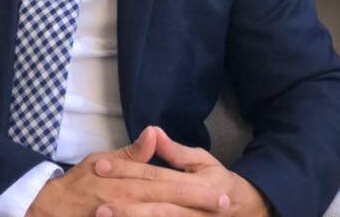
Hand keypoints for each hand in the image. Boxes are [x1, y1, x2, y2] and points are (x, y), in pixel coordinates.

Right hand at [26, 127, 230, 216]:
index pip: (164, 180)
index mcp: (125, 178)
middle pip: (166, 202)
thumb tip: (153, 132)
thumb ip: (130, 153)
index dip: (192, 187)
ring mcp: (121, 215)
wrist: (52, 208)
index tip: (220, 190)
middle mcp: (126, 198)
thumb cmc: (81, 182)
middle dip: (197, 205)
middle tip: (225, 206)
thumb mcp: (102, 159)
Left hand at [92, 126, 270, 216]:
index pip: (154, 175)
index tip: (100, 166)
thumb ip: (175, 151)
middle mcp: (192, 209)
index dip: (127, 170)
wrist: (243, 211)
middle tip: (96, 204)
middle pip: (154, 205)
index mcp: (194, 185)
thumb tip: (151, 131)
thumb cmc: (216, 180)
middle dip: (124, 205)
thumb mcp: (201, 160)